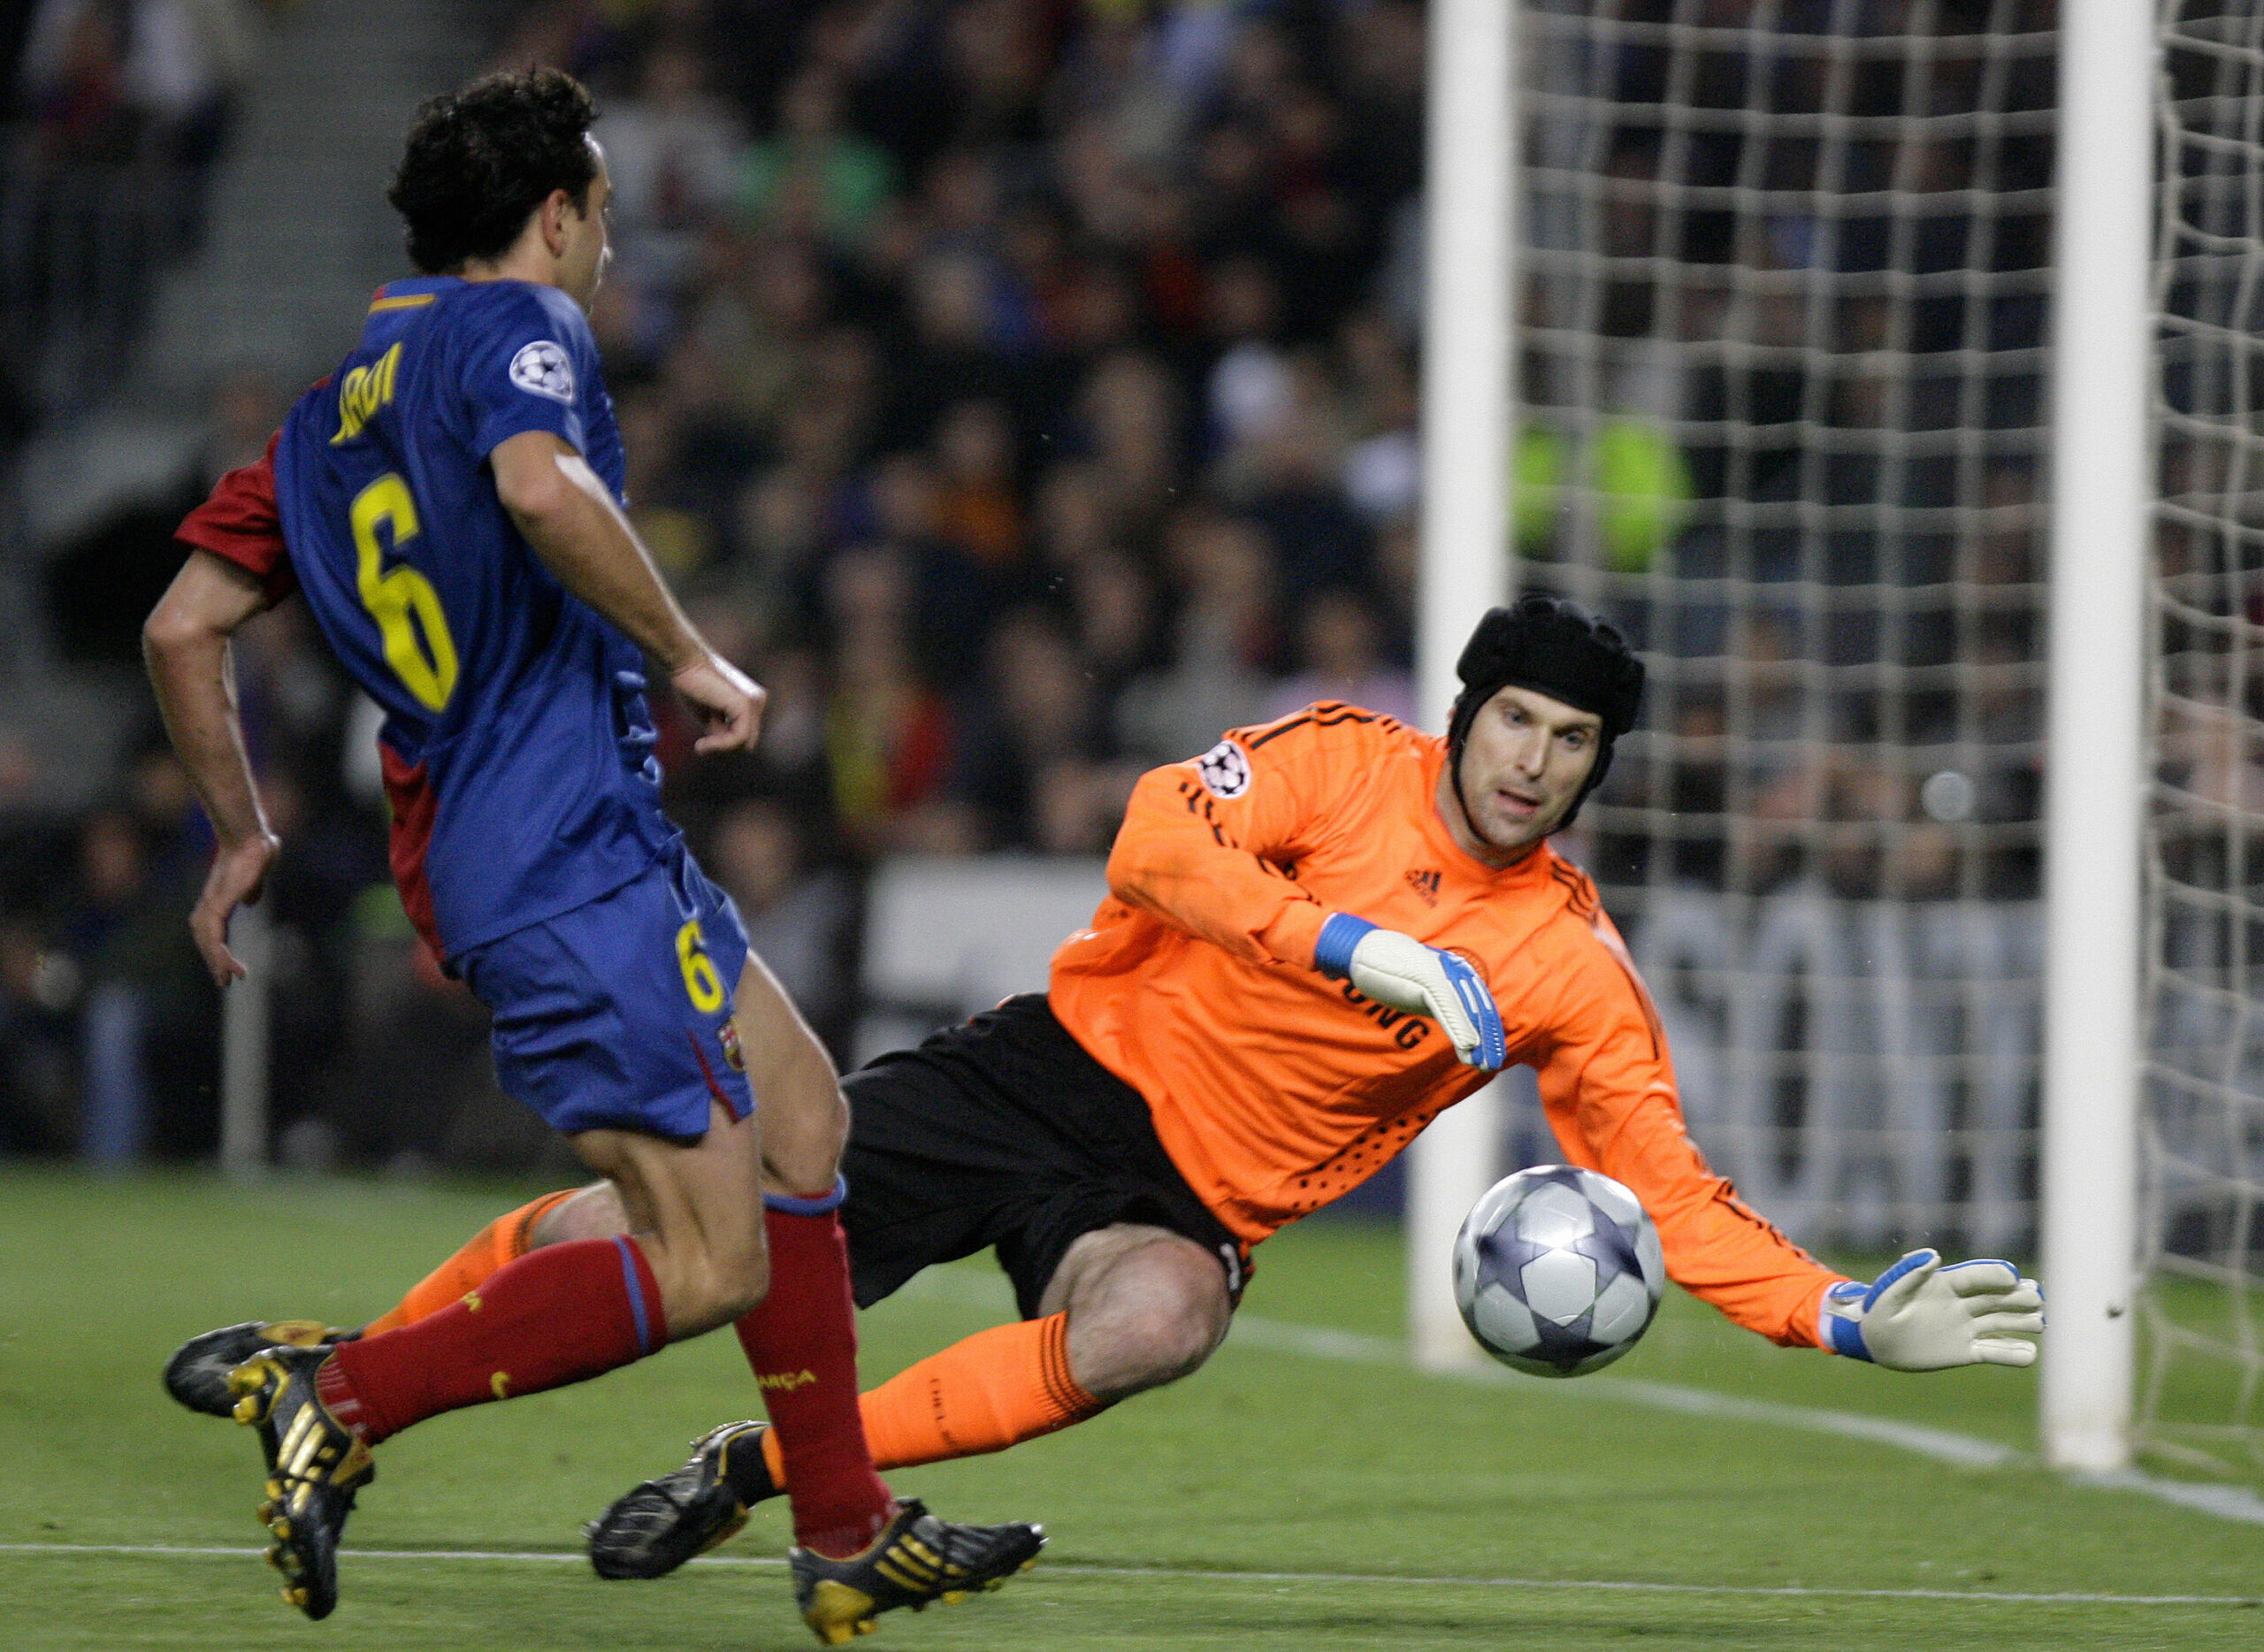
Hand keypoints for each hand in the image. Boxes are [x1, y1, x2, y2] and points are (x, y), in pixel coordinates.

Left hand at [190, 832, 279, 985]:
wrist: (251, 838)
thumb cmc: (256, 849)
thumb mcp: (256, 877)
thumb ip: (252, 890)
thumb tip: (250, 902)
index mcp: (218, 897)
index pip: (212, 929)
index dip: (217, 947)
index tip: (226, 963)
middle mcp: (209, 903)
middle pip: (206, 939)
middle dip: (214, 960)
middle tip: (224, 982)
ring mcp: (211, 905)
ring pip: (209, 942)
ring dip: (218, 963)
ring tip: (228, 980)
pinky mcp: (217, 906)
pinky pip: (215, 937)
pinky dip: (221, 955)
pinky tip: (229, 967)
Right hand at [671, 652, 765, 754]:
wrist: (685, 662)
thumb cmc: (691, 684)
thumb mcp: (710, 715)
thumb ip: (722, 730)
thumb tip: (726, 750)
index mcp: (753, 701)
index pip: (745, 736)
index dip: (724, 744)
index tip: (703, 745)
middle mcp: (758, 701)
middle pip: (748, 742)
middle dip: (724, 747)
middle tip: (702, 745)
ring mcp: (754, 702)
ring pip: (744, 744)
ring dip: (720, 748)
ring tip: (701, 745)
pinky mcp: (745, 705)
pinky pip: (738, 738)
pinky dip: (720, 745)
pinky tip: (702, 744)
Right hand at [1313, 913, 1506, 1069]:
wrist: (1361, 950)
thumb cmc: (1389, 969)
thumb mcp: (1419, 989)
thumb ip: (1436, 1002)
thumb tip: (1448, 1020)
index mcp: (1456, 974)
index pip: (1479, 1007)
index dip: (1488, 1034)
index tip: (1492, 1058)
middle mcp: (1455, 971)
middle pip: (1478, 1010)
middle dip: (1488, 1041)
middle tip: (1492, 1066)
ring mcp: (1442, 974)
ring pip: (1466, 1011)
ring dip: (1477, 1040)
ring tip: (1482, 1063)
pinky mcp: (1428, 977)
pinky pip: (1448, 1007)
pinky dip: (1459, 1027)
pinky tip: (1467, 1046)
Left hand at [1820, 1249, 2043, 1370]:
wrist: (1878, 1343)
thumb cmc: (1879, 1311)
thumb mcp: (1888, 1293)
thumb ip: (1908, 1274)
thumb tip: (1934, 1255)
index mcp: (1944, 1284)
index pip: (1974, 1277)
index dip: (1992, 1275)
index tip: (2011, 1276)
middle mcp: (1962, 1304)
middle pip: (1995, 1298)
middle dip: (2016, 1297)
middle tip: (2035, 1298)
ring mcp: (1967, 1327)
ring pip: (2001, 1322)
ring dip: (2021, 1322)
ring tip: (2039, 1322)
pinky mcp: (1967, 1351)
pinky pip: (1994, 1351)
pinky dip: (2012, 1354)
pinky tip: (2029, 1353)